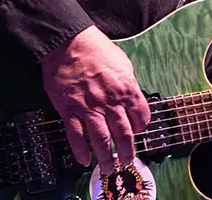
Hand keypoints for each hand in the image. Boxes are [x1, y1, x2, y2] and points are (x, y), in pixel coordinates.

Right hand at [39, 25, 150, 172]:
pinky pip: (76, 136)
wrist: (69, 43)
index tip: (138, 133)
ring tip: (109, 168)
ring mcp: (90, 107)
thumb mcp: (123, 63)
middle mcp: (111, 101)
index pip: (142, 118)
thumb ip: (128, 84)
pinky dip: (80, 151)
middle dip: (127, 152)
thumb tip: (131, 99)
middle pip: (124, 134)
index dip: (141, 128)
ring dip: (106, 158)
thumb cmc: (96, 48)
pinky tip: (84, 160)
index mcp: (127, 89)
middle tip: (127, 161)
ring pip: (101, 140)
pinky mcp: (70, 110)